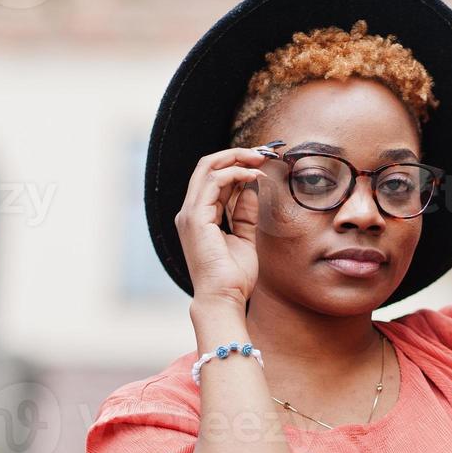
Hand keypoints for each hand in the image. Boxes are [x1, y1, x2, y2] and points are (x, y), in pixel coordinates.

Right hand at [173, 147, 270, 310]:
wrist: (224, 298)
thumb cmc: (233, 277)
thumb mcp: (244, 239)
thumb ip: (244, 214)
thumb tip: (251, 190)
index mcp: (198, 217)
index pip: (213, 180)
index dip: (236, 166)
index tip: (261, 163)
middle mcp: (190, 212)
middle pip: (207, 167)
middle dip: (235, 155)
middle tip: (262, 154)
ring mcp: (190, 214)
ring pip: (208, 168)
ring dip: (236, 159)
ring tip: (260, 160)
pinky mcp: (196, 217)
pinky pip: (214, 182)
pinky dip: (235, 173)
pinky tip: (253, 176)